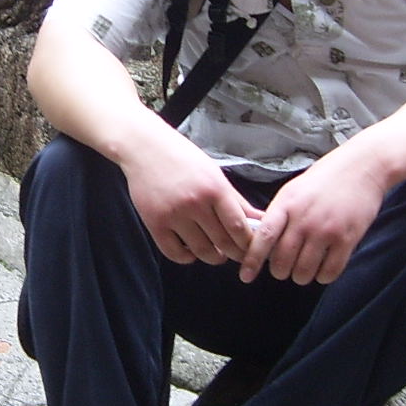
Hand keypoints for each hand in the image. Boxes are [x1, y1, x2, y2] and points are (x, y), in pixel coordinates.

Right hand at [120, 133, 258, 267]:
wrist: (144, 147)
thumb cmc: (182, 157)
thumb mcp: (214, 174)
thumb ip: (236, 201)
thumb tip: (261, 220)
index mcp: (215, 188)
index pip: (239, 227)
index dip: (248, 244)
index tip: (252, 248)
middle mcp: (195, 203)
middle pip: (222, 242)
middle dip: (234, 254)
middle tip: (238, 255)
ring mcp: (174, 214)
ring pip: (201, 250)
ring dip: (213, 257)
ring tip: (216, 253)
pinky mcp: (155, 223)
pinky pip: (174, 253)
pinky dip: (187, 258)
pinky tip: (191, 251)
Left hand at [240, 144, 388, 285]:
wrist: (362, 167)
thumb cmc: (325, 179)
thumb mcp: (294, 190)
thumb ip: (279, 214)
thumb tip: (263, 242)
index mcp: (286, 204)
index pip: (263, 238)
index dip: (252, 261)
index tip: (245, 276)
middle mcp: (304, 219)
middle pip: (282, 261)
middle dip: (280, 272)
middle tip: (284, 270)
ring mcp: (326, 230)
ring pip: (304, 271)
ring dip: (301, 277)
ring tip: (304, 270)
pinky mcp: (347, 239)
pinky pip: (330, 271)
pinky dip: (323, 277)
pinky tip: (323, 270)